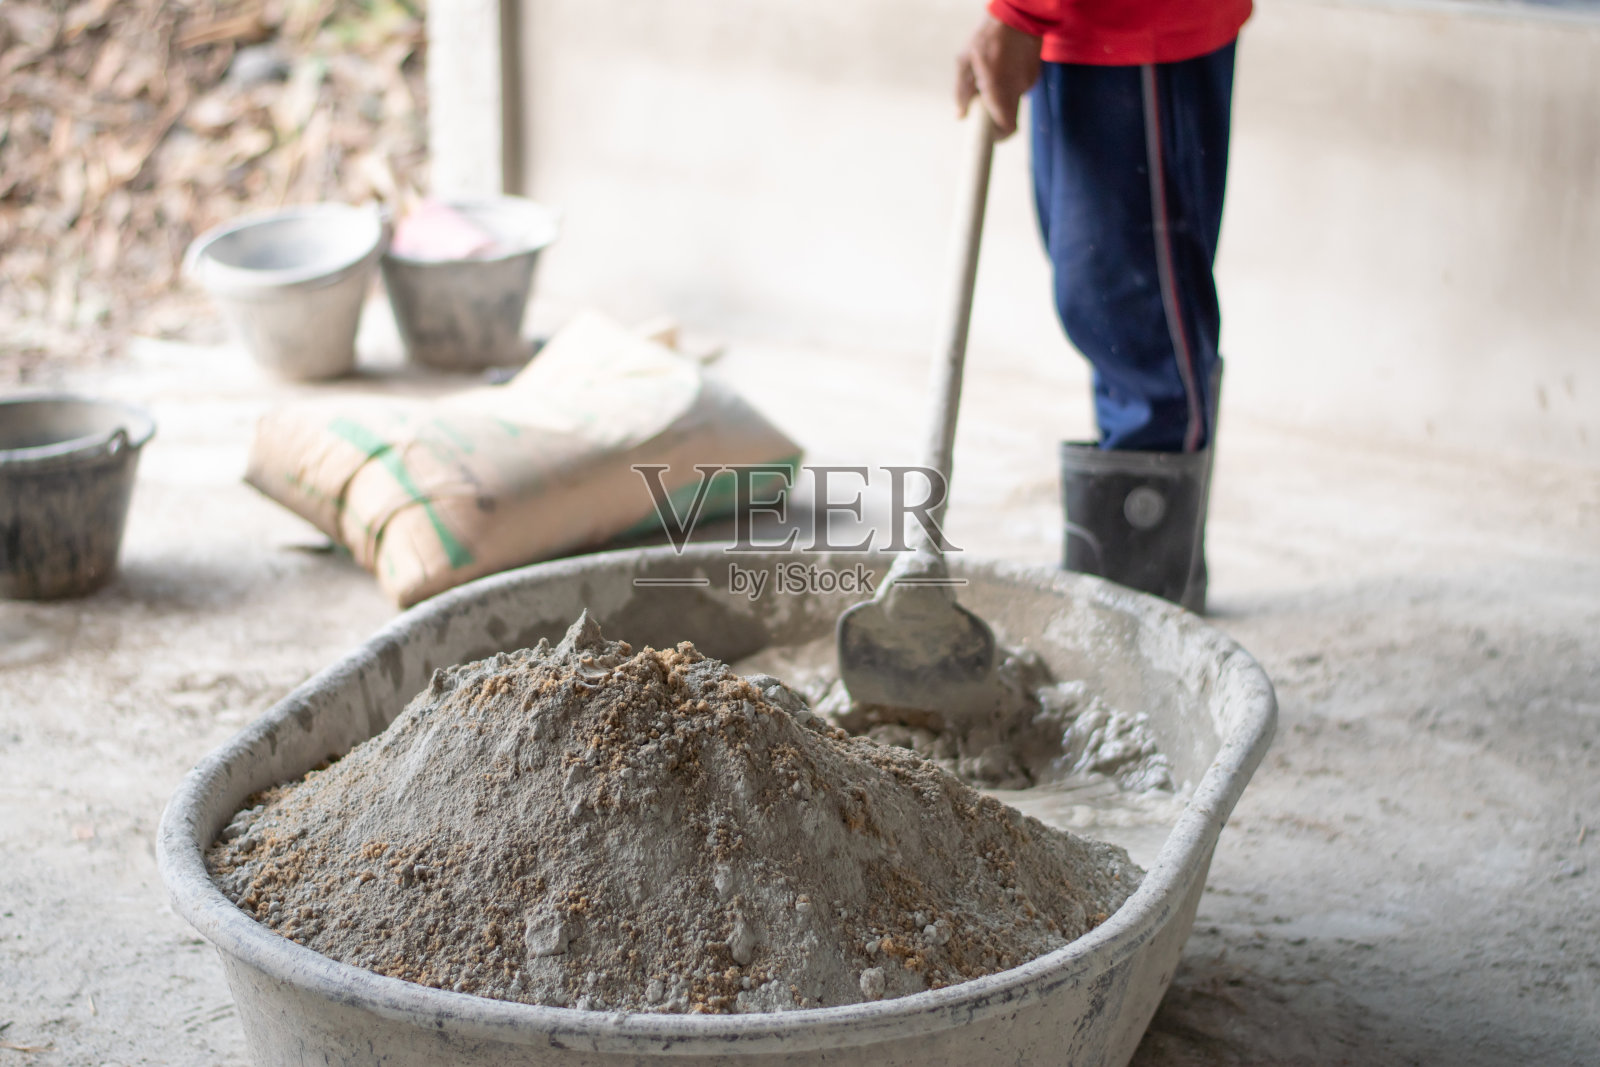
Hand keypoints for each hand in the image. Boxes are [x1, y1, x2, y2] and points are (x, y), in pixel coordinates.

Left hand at [955, 17, 1042, 138]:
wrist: (1019, 14)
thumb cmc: (987, 36)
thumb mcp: (964, 61)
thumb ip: (961, 92)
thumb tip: (960, 115)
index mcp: (997, 89)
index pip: (1006, 128)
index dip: (997, 136)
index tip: (987, 134)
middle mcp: (1016, 90)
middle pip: (1008, 118)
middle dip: (995, 116)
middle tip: (982, 104)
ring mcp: (1027, 83)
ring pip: (1012, 102)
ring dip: (1001, 98)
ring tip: (991, 76)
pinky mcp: (1033, 76)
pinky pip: (1019, 89)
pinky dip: (1009, 86)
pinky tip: (1003, 67)